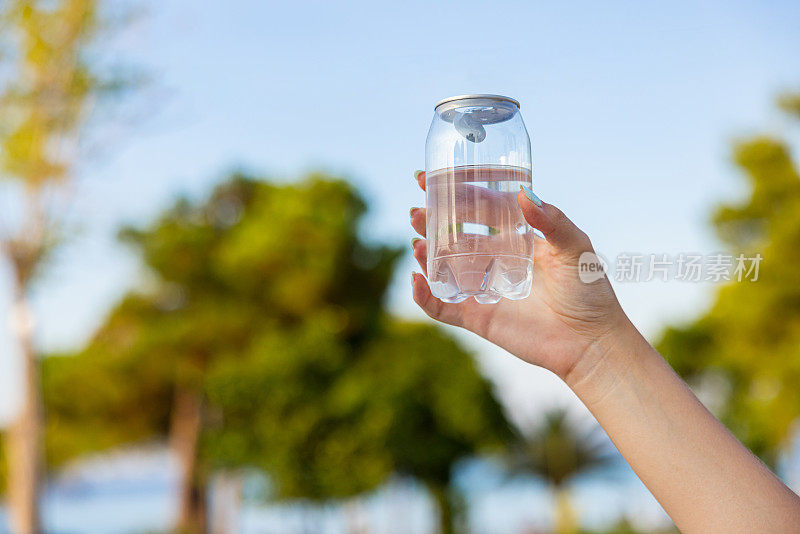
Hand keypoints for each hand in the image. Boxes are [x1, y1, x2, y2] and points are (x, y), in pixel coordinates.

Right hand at [410, 170, 628, 381]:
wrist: (590, 343)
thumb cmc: (589, 293)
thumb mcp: (576, 248)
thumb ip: (552, 221)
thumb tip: (523, 194)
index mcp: (518, 238)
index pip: (481, 209)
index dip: (457, 193)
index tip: (433, 179)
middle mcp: (497, 260)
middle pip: (455, 236)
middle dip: (432, 222)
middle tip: (416, 211)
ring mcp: (485, 288)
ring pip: (444, 267)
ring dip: (425, 253)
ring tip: (416, 241)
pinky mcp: (478, 317)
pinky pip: (443, 306)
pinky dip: (425, 295)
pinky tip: (417, 279)